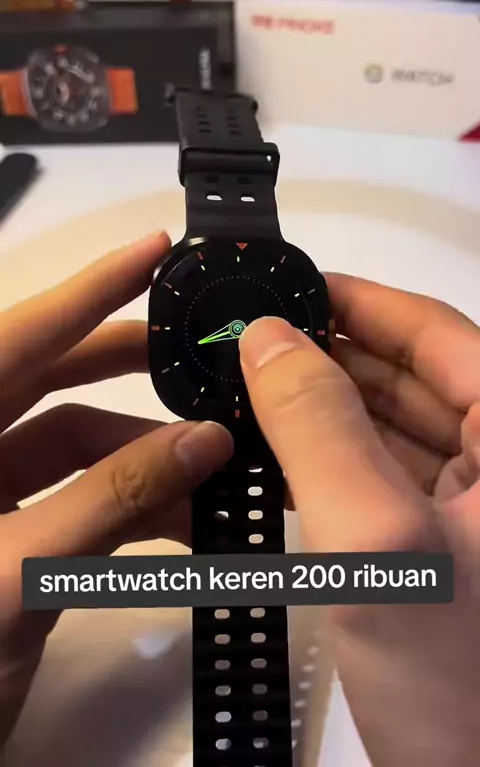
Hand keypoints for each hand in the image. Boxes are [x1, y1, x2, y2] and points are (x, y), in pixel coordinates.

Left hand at [0, 232, 232, 748]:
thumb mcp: (15, 575)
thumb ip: (111, 500)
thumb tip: (204, 440)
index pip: (23, 335)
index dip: (91, 288)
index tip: (154, 251)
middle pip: (54, 382)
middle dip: (133, 369)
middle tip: (202, 355)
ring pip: (79, 450)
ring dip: (148, 458)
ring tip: (218, 468)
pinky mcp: (11, 539)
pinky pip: (80, 502)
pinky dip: (133, 507)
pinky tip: (185, 520)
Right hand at [239, 276, 479, 766]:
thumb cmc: (460, 686)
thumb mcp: (377, 537)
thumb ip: (319, 426)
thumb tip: (272, 338)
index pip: (438, 334)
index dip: (361, 301)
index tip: (295, 287)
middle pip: (416, 377)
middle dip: (335, 354)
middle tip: (259, 340)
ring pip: (398, 428)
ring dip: (331, 407)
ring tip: (260, 388)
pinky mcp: (453, 549)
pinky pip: (390, 479)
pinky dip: (338, 460)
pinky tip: (287, 453)